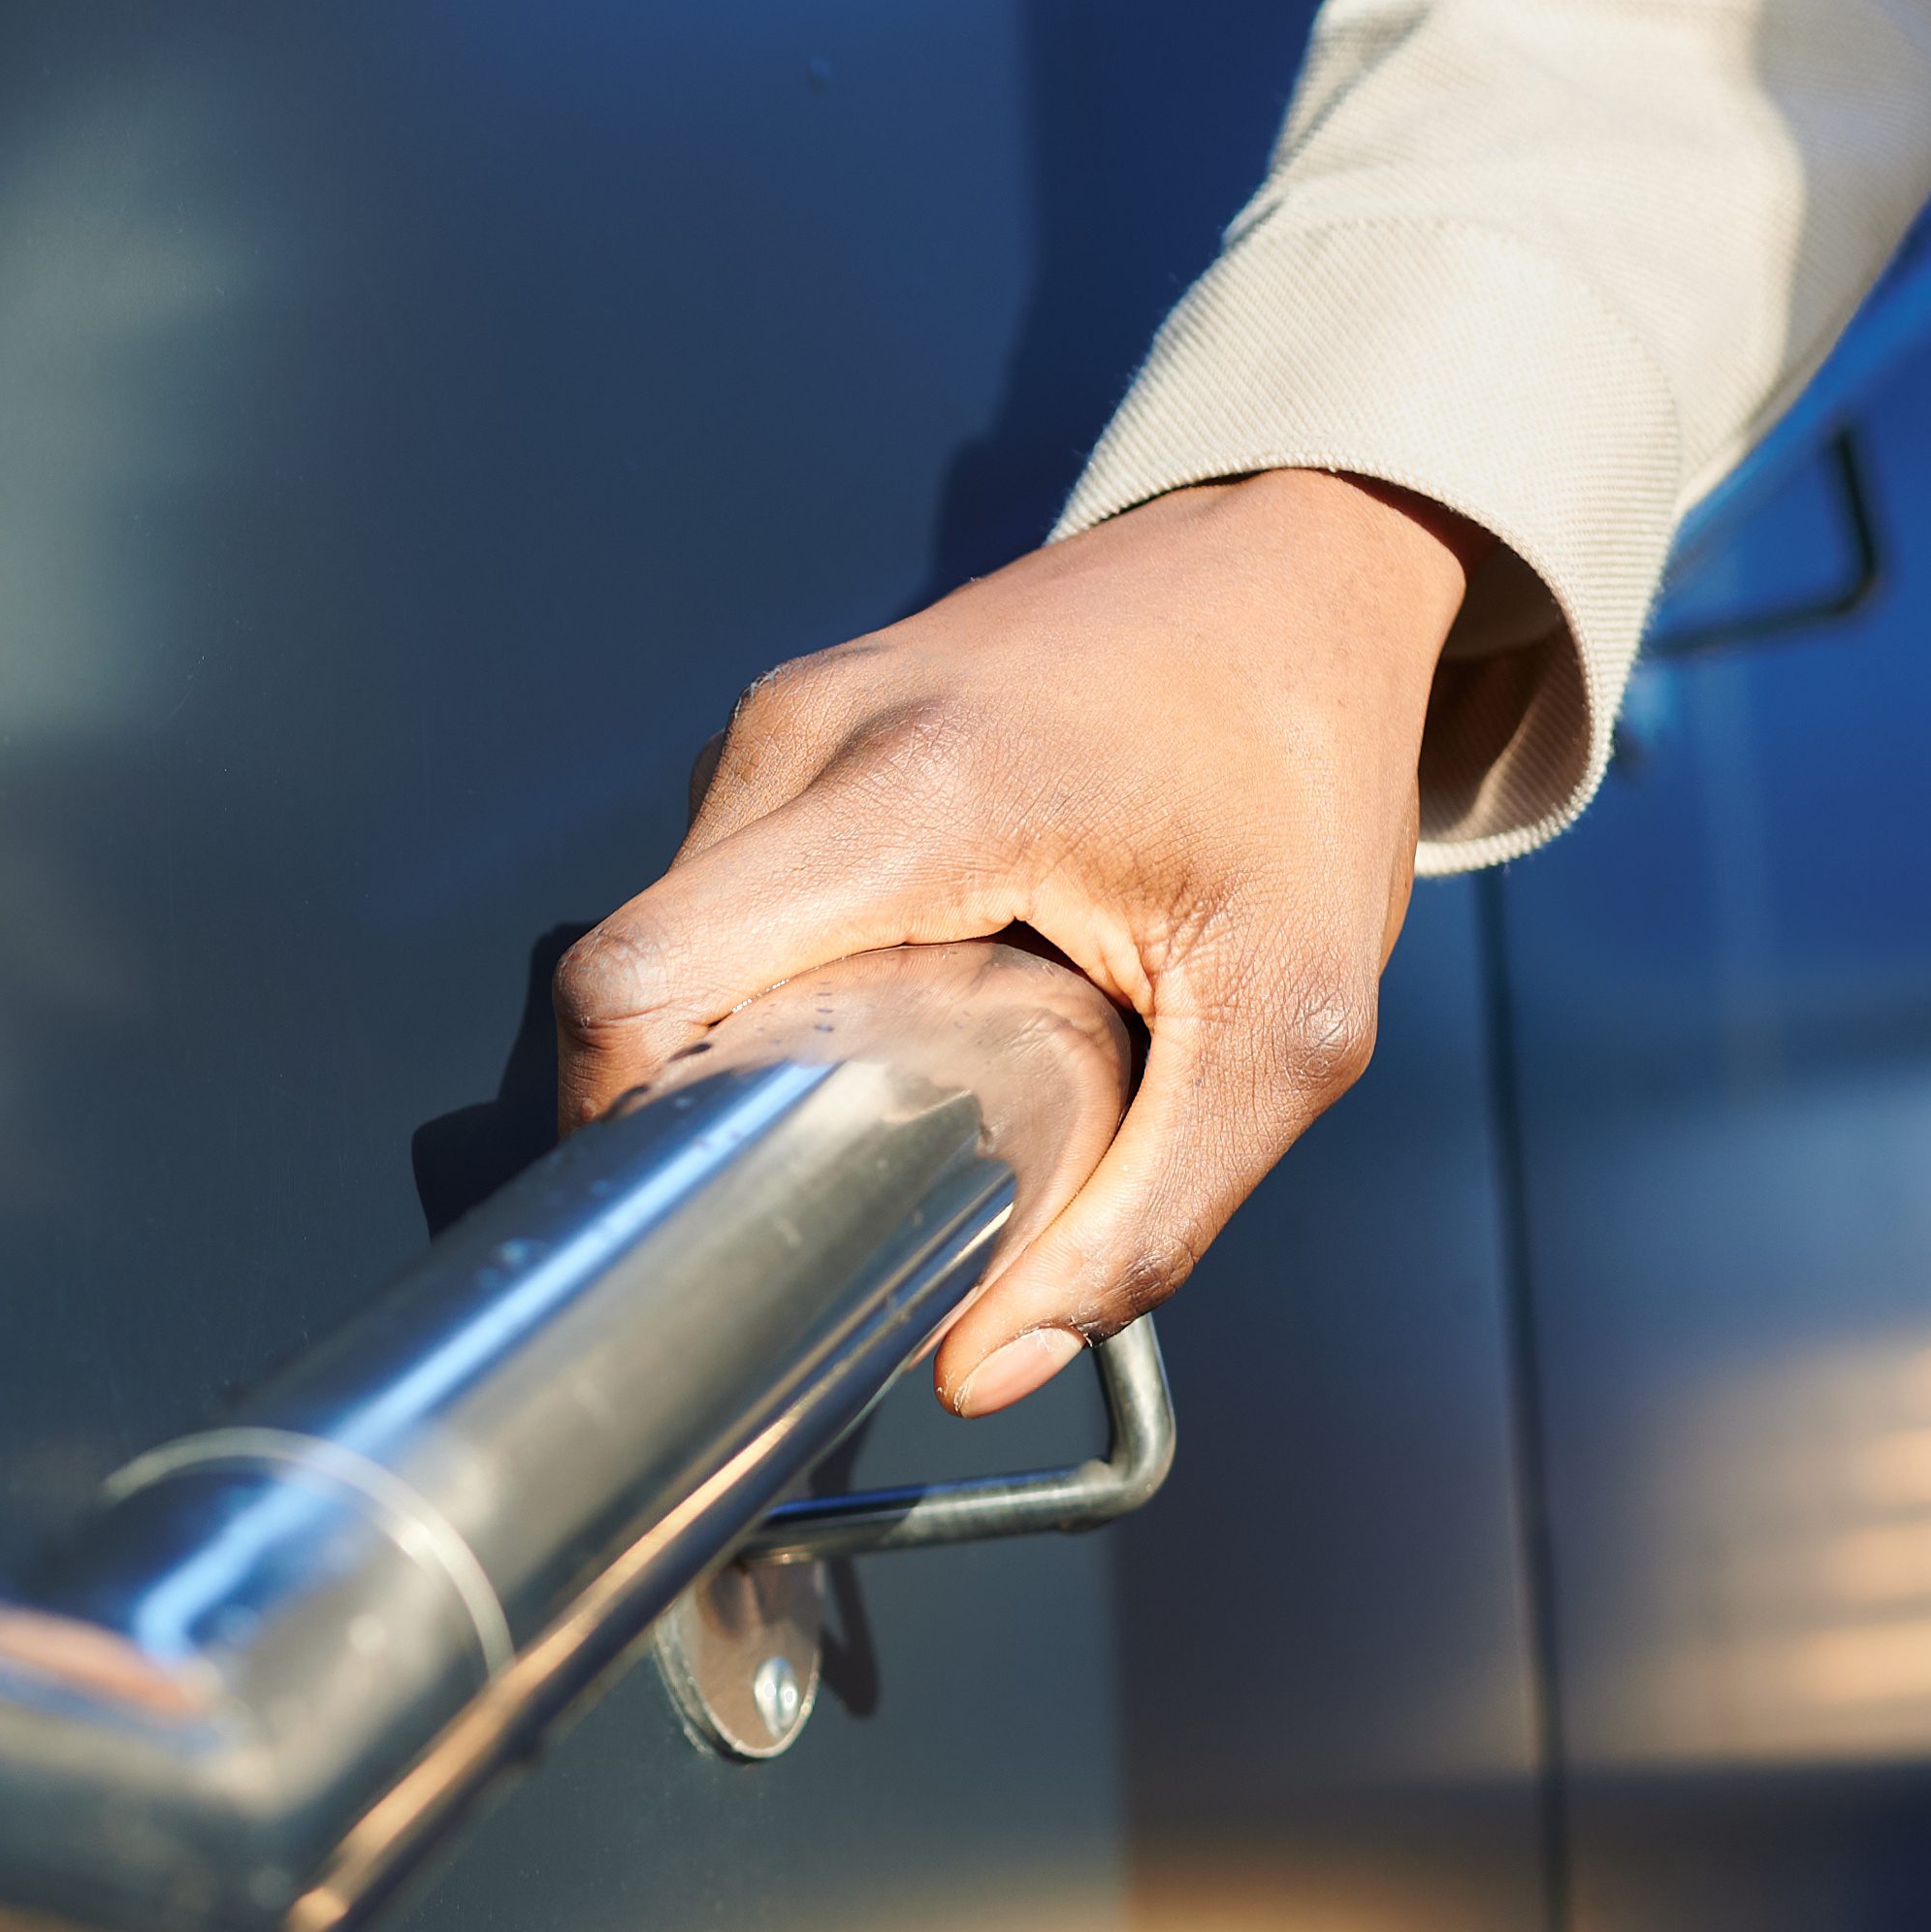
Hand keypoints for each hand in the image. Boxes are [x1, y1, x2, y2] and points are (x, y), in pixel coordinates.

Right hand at [556, 467, 1474, 1414]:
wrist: (1307, 561)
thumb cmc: (1304, 768)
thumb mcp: (1288, 1022)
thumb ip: (1154, 1216)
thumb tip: (983, 1370)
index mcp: (913, 792)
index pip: (640, 978)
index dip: (623, 1124)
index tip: (694, 1220)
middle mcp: (814, 730)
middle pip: (637, 968)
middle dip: (684, 1104)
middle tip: (795, 1195)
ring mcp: (795, 706)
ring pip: (672, 922)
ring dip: (732, 1030)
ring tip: (853, 1099)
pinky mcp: (806, 711)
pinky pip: (724, 875)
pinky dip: (764, 965)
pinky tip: (874, 1011)